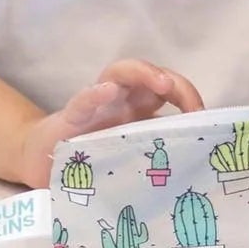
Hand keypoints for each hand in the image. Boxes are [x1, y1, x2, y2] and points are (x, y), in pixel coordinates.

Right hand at [14, 59, 203, 186]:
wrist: (43, 164)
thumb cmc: (92, 163)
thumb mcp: (130, 161)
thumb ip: (155, 158)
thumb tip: (199, 174)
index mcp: (138, 112)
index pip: (168, 92)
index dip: (189, 97)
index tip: (206, 119)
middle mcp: (120, 101)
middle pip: (148, 76)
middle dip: (173, 81)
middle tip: (187, 100)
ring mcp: (95, 105)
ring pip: (118, 74)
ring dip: (142, 73)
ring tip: (160, 83)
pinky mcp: (70, 117)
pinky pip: (82, 100)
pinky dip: (94, 94)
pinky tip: (105, 93)